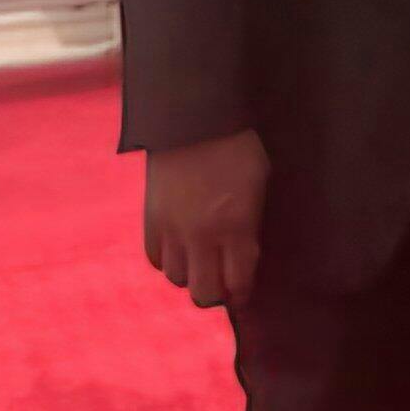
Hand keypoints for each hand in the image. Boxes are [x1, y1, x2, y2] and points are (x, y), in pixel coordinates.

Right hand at [144, 130, 268, 308]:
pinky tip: (178, 247)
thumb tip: (246, 254)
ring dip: (190, 275)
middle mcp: (202, 235)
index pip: (237, 283)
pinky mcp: (150, 217)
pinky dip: (167, 259)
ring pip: (176, 279)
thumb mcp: (259, 183)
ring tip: (199, 261)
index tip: (243, 290)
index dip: (242, 293)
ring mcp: (172, 228)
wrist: (193, 116)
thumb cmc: (237, 145)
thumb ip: (252, 224)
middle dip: (215, 294)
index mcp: (236, 225)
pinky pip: (155, 258)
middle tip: (221, 281)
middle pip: (203, 293)